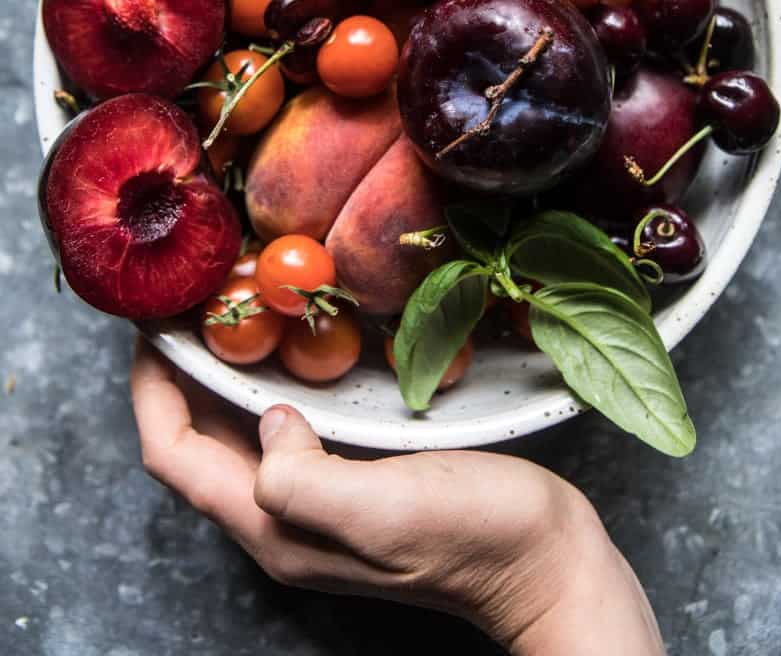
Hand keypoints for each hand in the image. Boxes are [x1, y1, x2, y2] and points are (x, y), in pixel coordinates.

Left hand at [131, 338, 663, 653]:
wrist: (543, 561)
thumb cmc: (473, 536)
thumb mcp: (384, 509)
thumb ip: (305, 479)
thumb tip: (264, 419)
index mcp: (277, 528)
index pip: (175, 457)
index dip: (151, 391)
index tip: (150, 325)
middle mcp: (284, 519)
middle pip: (196, 445)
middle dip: (176, 377)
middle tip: (182, 305)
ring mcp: (318, 503)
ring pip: (236, 436)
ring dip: (217, 378)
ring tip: (221, 315)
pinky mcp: (352, 481)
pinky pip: (282, 431)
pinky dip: (266, 386)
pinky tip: (287, 351)